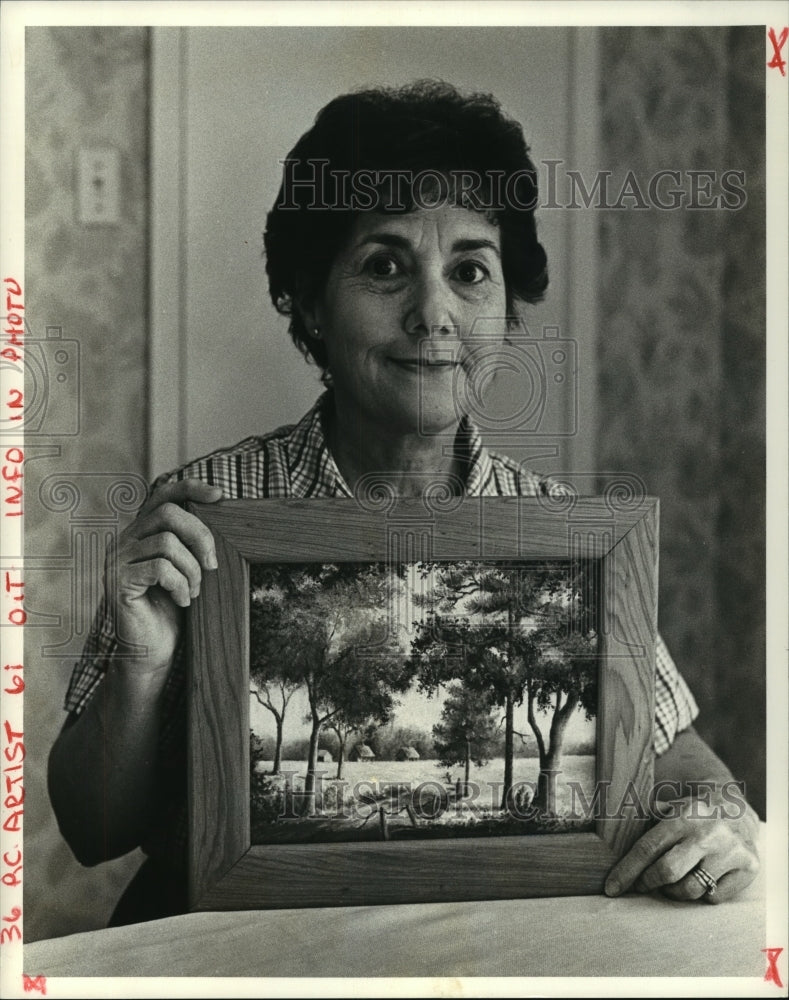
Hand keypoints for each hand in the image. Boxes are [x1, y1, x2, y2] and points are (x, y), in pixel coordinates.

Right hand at [107, 479, 222, 671]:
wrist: (152, 653)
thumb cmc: (172, 612)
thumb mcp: (187, 570)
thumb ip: (191, 544)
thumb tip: (220, 516)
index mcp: (140, 533)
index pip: (161, 495)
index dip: (190, 489)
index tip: (219, 495)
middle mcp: (123, 541)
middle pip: (167, 514)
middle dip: (200, 536)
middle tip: (212, 566)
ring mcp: (116, 560)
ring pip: (166, 543)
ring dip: (192, 569)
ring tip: (194, 591)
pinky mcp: (117, 582)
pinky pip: (159, 568)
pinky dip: (180, 585)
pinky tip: (183, 601)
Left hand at [604, 792, 759, 902]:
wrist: (737, 808)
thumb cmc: (693, 812)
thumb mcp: (670, 807)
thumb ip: (645, 821)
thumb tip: (610, 838)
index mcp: (683, 816)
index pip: (647, 848)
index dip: (626, 870)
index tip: (612, 888)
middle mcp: (708, 834)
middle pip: (668, 872)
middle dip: (648, 882)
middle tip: (643, 884)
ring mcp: (730, 852)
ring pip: (691, 890)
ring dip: (674, 892)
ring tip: (671, 882)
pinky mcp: (748, 868)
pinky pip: (715, 897)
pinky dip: (703, 894)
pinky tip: (700, 879)